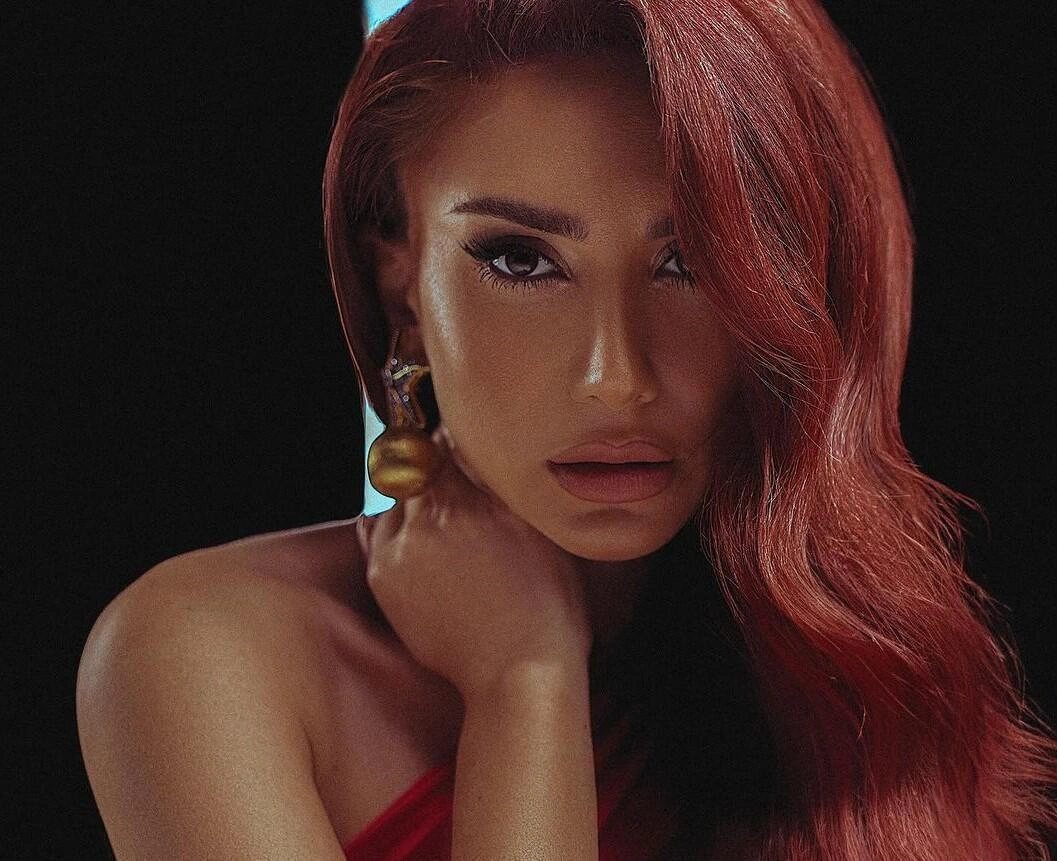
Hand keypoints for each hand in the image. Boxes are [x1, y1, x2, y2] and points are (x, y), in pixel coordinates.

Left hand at [356, 426, 591, 700]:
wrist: (519, 671)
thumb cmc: (546, 605)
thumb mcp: (540, 531)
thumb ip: (504, 487)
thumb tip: (484, 456)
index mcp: (476, 499)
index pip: (444, 441)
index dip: (448, 439)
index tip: (454, 443)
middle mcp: (434, 516)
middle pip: (416, 466)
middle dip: (429, 467)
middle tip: (449, 482)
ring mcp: (403, 546)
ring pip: (396, 499)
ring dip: (413, 502)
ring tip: (443, 529)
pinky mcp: (383, 576)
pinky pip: (379, 534)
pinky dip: (397, 533)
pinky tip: (425, 552)